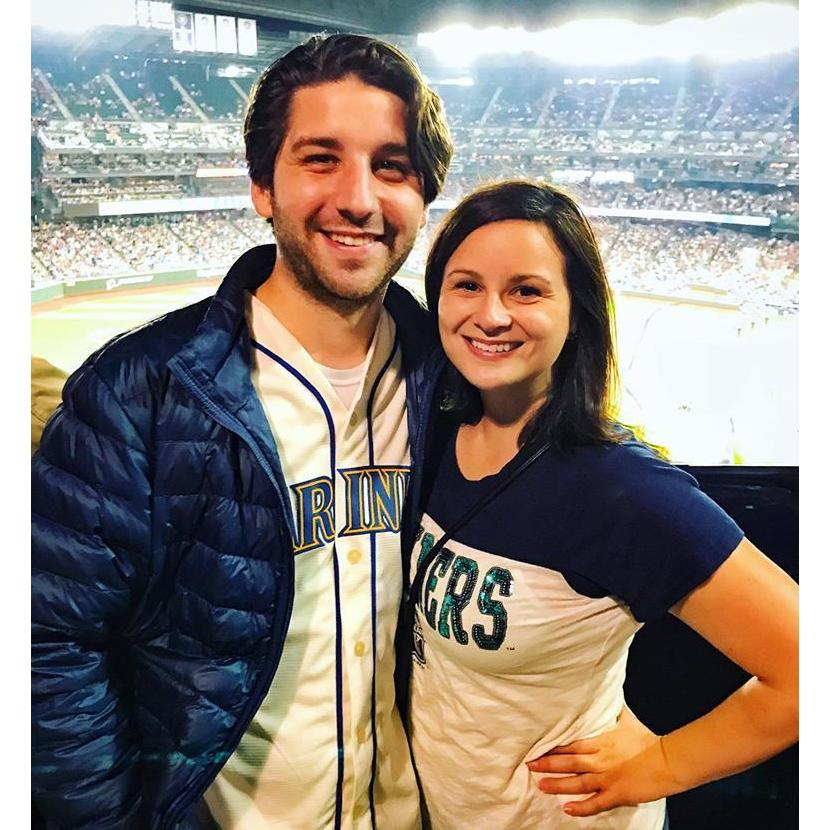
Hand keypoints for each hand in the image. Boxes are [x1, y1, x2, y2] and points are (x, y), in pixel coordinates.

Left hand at [526, 706, 674, 816]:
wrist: (668, 760)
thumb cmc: (647, 739)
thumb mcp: (626, 719)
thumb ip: (612, 709)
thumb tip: (605, 693)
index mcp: (600, 741)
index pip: (570, 743)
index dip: (553, 746)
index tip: (537, 746)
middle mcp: (600, 759)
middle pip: (569, 762)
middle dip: (548, 764)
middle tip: (530, 765)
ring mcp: (608, 778)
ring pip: (577, 782)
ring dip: (558, 785)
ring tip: (541, 786)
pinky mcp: (617, 794)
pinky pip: (596, 802)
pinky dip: (581, 807)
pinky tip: (568, 809)